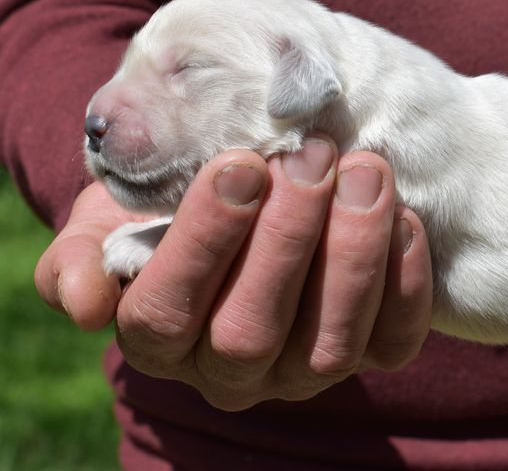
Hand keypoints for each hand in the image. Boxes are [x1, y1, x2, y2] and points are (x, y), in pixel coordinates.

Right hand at [35, 136, 432, 410]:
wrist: (240, 210)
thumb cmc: (170, 209)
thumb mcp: (108, 222)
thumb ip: (83, 256)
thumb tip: (86, 301)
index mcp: (159, 338)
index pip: (168, 309)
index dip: (204, 240)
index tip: (239, 165)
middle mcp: (230, 370)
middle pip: (252, 330)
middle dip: (286, 238)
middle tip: (310, 156)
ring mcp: (304, 371)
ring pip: (330, 342)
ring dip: (351, 252)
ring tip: (365, 171)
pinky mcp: (369, 357)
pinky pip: (394, 341)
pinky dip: (404, 280)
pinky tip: (400, 215)